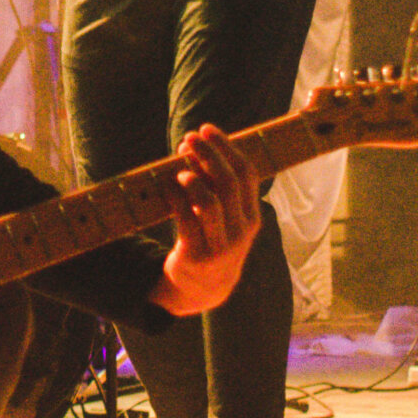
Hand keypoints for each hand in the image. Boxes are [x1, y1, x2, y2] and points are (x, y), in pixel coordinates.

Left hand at [146, 124, 261, 315]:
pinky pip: (185, 219)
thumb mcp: (228, 219)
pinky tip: (166, 183)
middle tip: (189, 138)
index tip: (207, 129)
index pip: (247, 173)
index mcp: (252, 216)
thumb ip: (220, 188)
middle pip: (228, 183)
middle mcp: (241, 230)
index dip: (227, 147)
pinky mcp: (196, 255)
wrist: (205, 288)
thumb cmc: (214, 240)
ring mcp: (220, 245)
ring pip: (209, 202)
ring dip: (193, 178)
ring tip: (180, 167)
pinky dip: (174, 196)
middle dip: (208, 155)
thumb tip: (200, 147)